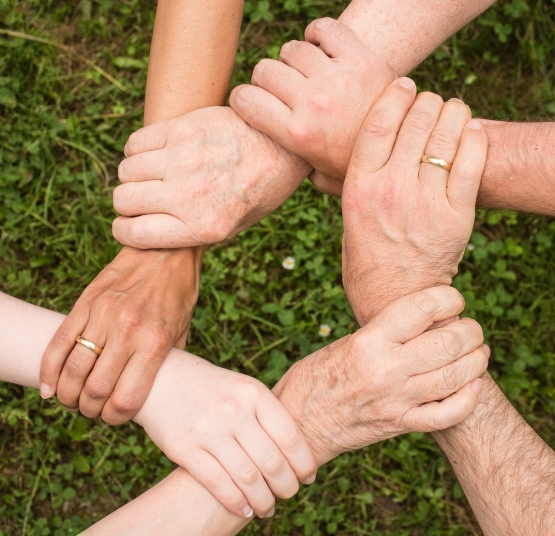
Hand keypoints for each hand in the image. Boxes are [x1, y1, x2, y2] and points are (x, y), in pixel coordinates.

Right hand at [39, 247, 201, 423]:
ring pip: (73, 370)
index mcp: (154, 343)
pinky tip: (49, 387)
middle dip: (90, 410)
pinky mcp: (86, 303)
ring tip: (73, 399)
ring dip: (68, 395)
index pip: (126, 399)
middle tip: (92, 410)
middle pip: (95, 390)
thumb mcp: (182, 331)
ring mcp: (103, 316)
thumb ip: (166, 363)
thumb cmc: (178, 294)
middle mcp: (127, 331)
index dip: (115, 418)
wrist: (166, 251)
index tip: (114, 417)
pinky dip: (49, 370)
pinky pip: (59, 342)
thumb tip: (152, 392)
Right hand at [112, 106, 310, 248]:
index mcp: (203, 227)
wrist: (283, 147)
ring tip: (154, 174)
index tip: (128, 224)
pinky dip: (138, 150)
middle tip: (145, 198)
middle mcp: (189, 196)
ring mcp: (184, 160)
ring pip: (126, 171)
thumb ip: (192, 232)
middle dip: (128, 203)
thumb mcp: (233, 226)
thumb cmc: (259, 190)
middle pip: (124, 200)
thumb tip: (150, 231)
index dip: (124, 230)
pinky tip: (157, 153)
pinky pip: (135, 142)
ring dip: (134, 175)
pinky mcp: (183, 129)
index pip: (134, 234)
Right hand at [134, 350, 316, 518]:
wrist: (161, 378)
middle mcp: (234, 410)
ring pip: (248, 478)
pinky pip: (218, 483)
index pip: (290, 436)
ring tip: (268, 508)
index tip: (308, 476)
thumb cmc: (211, 387)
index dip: (303, 462)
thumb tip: (296, 452)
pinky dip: (236, 502)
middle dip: (287, 486)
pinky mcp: (185, 448)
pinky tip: (245, 509)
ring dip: (264, 500)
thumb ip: (266, 414)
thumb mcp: (242, 388)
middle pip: (272, 461)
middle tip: (289, 494)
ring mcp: (209, 430)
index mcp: (253, 393)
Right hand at [230, 17, 395, 195]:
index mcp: (297, 135)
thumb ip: (295, 169)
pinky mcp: (361, 58)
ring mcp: (337, 78)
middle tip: (281, 91)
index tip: (251, 103)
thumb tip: (276, 163)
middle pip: (265, 70)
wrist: (407, 148)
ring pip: (292, 49)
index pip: (245, 99)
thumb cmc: (358, 166)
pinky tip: (321, 49)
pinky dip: (317, 34)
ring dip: (293, 60)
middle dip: (266, 80)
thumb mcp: (322, 178)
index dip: (242, 99)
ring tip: (305, 74)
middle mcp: (313, 103)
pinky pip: (325, 29)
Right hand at [273, 286, 487, 464]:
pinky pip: (447, 414)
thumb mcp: (344, 343)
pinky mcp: (400, 425)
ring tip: (478, 351)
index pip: (421, 308)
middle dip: (470, 330)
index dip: (448, 297)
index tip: (453, 299)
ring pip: (455, 377)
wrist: (299, 423)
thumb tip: (423, 321)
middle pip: (448, 342)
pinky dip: (468, 399)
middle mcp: (385, 369)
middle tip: (470, 328)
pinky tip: (473, 386)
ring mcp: (396, 400)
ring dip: (476, 361)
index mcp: (368, 341)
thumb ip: (383, 333)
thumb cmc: (315, 376)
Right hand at [341, 79, 487, 323]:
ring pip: (447, 135)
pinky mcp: (456, 215)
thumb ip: (344, 185)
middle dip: (427, 101)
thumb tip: (328, 160)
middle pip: (416, 121)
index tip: (404, 84)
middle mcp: (391, 189)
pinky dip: (475, 138)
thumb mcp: (347, 217)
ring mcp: (426, 201)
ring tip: (453, 112)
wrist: (394, 297)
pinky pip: (472, 162)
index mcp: (359, 187)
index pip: (379, 122)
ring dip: (453, 113)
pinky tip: (472, 131)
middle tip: (430, 102)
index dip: (395, 95)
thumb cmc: (366, 257)